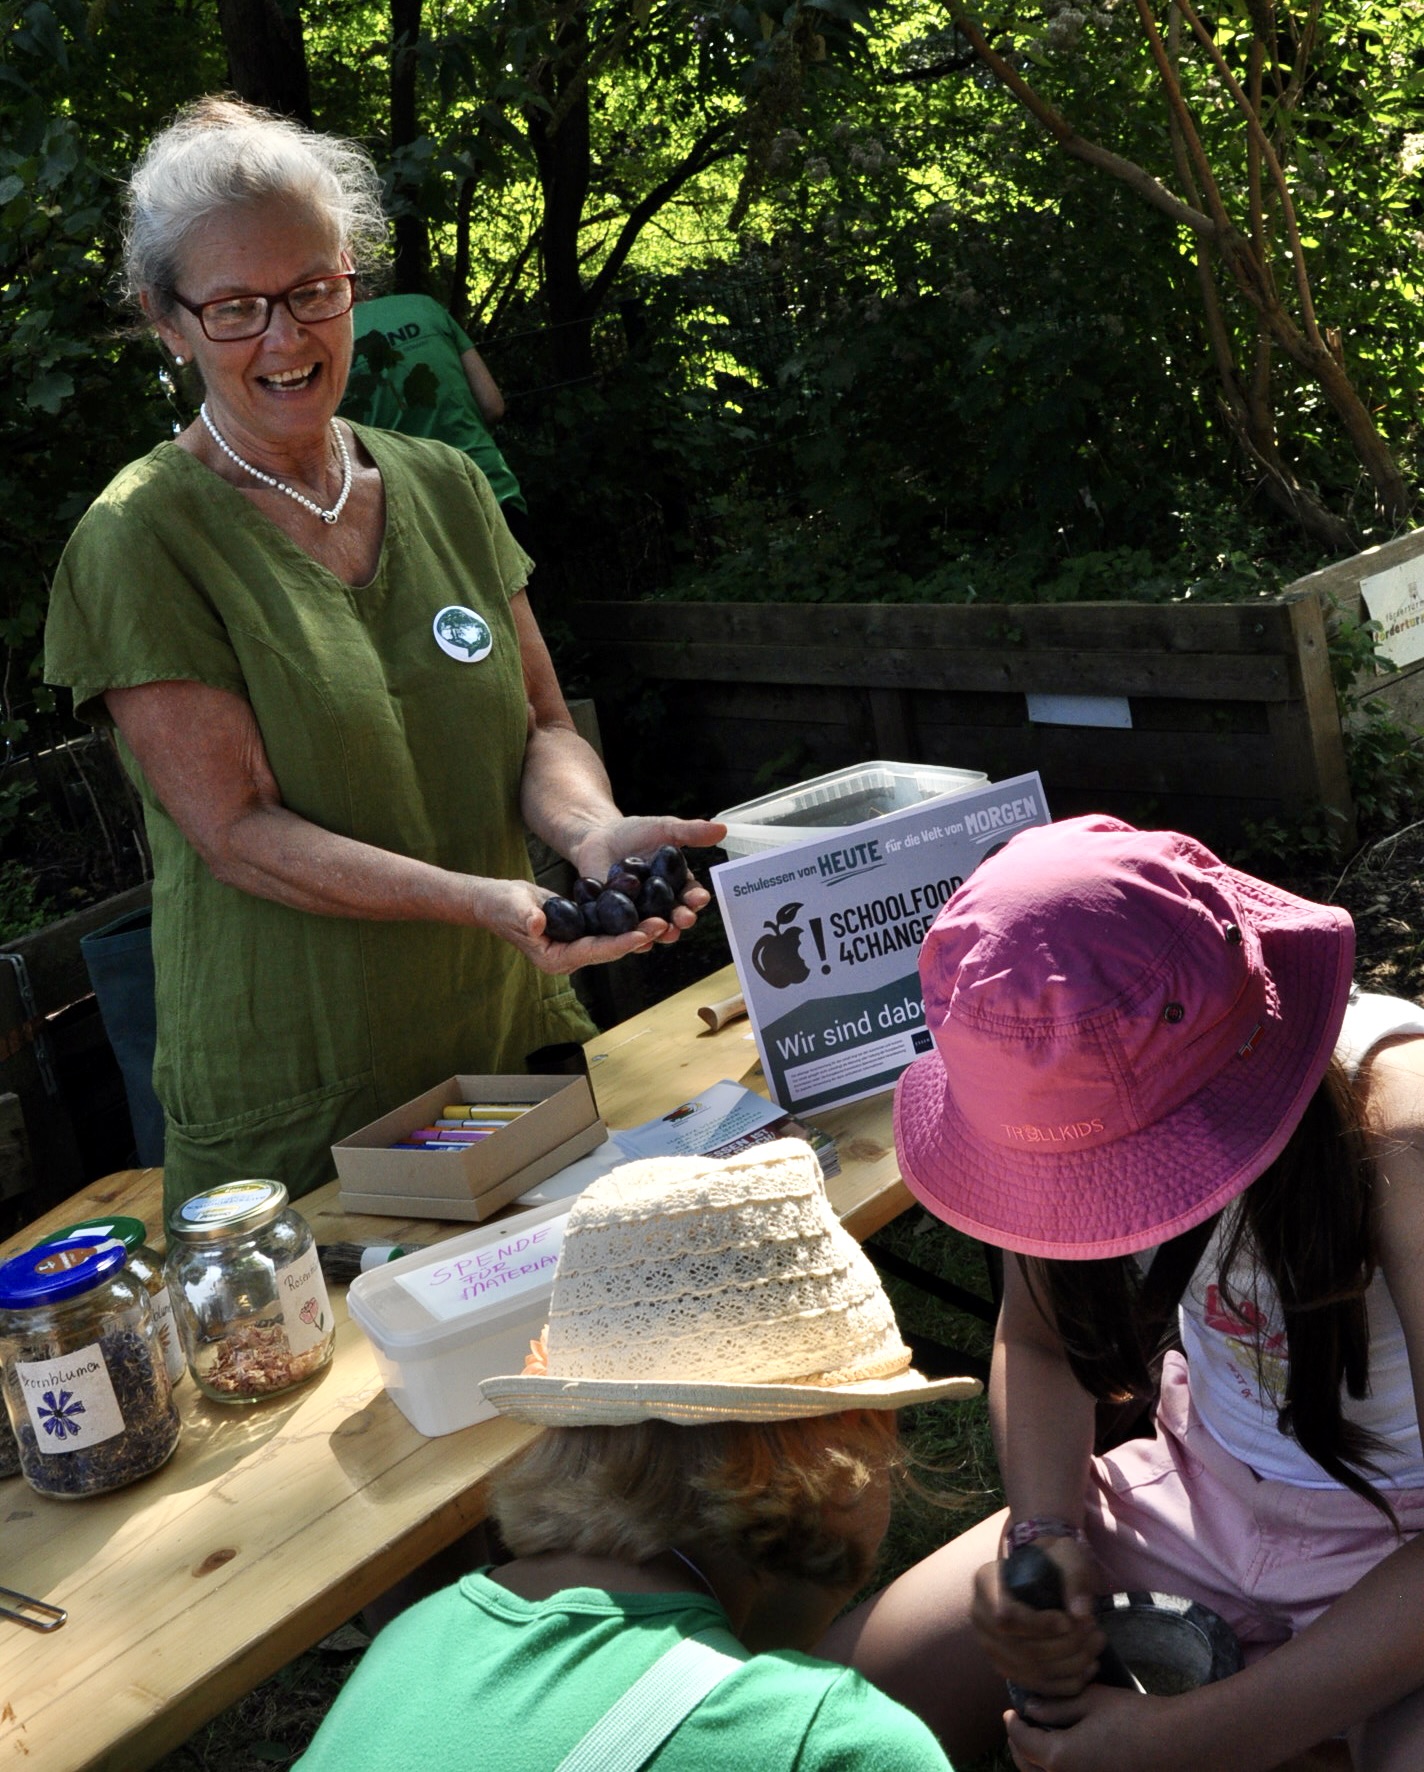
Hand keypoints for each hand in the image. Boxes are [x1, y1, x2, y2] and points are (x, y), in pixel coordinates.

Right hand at [469, 878, 653, 974]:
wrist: (497, 901)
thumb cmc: (500, 905)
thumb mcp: (512, 908)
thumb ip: (525, 917)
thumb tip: (538, 923)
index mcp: (556, 959)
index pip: (594, 951)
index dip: (619, 943)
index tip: (643, 935)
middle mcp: (570, 957)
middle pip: (611, 948)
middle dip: (638, 937)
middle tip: (664, 923)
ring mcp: (577, 945)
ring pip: (614, 939)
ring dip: (638, 928)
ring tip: (666, 916)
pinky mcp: (582, 931)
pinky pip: (608, 927)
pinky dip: (627, 918)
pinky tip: (648, 906)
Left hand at [572, 817, 726, 945]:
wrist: (598, 837)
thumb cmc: (635, 833)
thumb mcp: (665, 829)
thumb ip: (691, 832)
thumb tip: (721, 829)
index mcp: (677, 885)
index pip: (691, 895)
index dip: (697, 898)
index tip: (700, 898)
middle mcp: (662, 904)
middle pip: (676, 916)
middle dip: (683, 918)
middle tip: (685, 918)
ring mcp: (640, 913)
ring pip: (654, 928)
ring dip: (662, 932)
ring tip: (666, 931)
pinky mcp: (617, 920)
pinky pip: (626, 932)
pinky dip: (632, 937)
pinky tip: (637, 939)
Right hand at [971, 1539, 1104, 1698]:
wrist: (1041, 1573)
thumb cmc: (1052, 1559)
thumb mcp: (1065, 1554)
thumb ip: (1074, 1578)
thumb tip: (1081, 1614)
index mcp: (986, 1583)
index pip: (1006, 1616)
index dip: (1039, 1625)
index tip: (1069, 1621)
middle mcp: (980, 1617)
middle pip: (1021, 1649)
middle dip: (1065, 1646)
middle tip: (1095, 1632)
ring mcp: (990, 1646)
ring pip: (1030, 1671)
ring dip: (1070, 1665)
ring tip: (1097, 1646)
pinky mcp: (1007, 1667)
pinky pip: (1035, 1685)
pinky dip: (1065, 1683)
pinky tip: (1089, 1668)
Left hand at [1004, 1685, 1188, 1771]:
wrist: (1176, 1746)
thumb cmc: (1133, 1718)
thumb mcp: (1090, 1701)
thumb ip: (1055, 1707)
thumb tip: (1030, 1710)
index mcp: (1059, 1757)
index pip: (1021, 1742)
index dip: (1013, 1725)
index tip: (1010, 1712)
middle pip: (1028, 1768)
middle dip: (1019, 1747)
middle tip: (1019, 1727)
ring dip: (1036, 1762)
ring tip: (1040, 1739)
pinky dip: (1057, 1769)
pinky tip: (1064, 1752)